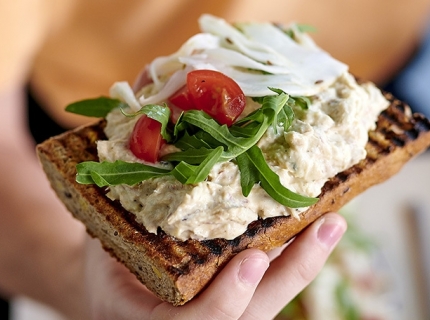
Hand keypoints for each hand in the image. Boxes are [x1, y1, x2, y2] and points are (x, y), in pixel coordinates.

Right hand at [84, 212, 345, 319]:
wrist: (118, 299)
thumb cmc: (107, 276)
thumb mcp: (106, 256)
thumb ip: (125, 230)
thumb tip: (140, 163)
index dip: (225, 300)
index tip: (250, 260)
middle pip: (253, 314)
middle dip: (294, 272)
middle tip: (327, 226)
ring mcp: (223, 313)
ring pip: (270, 299)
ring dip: (303, 260)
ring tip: (330, 221)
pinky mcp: (238, 299)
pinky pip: (269, 283)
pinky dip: (292, 254)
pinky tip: (311, 223)